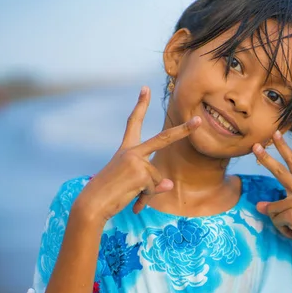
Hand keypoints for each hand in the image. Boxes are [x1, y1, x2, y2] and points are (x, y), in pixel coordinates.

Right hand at [73, 86, 200, 222]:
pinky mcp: (141, 173)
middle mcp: (132, 151)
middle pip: (163, 138)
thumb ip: (153, 182)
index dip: (140, 105)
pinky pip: (154, 188)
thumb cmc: (110, 194)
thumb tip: (169, 184)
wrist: (92, 203)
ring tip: (127, 193)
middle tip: (199, 120)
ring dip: (146, 191)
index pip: (134, 122)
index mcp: (126, 149)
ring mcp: (137, 161)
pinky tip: (130, 199)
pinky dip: (144, 198)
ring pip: (156, 178)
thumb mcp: (132, 183)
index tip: (146, 88)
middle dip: (184, 130)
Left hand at [252, 131, 291, 267]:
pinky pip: (275, 220)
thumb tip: (259, 206)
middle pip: (281, 172)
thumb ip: (280, 206)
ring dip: (280, 223)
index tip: (276, 134)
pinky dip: (282, 230)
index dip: (284, 148)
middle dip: (266, 159)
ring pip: (273, 209)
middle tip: (254, 146)